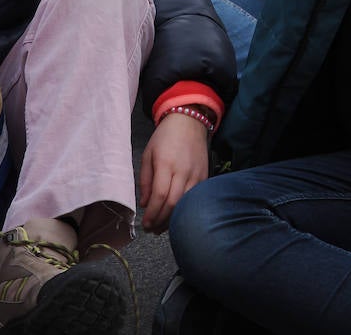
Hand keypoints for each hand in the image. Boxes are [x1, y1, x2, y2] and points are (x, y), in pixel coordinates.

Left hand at [139, 111, 209, 232]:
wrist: (190, 121)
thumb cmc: (166, 137)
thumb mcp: (148, 154)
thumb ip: (146, 180)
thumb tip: (146, 203)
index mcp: (166, 164)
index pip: (160, 196)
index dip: (152, 214)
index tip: (145, 224)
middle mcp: (183, 171)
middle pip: (173, 203)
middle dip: (161, 220)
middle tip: (152, 229)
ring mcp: (196, 174)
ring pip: (186, 203)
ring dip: (173, 218)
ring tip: (162, 227)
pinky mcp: (205, 176)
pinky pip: (195, 197)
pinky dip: (186, 209)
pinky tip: (177, 215)